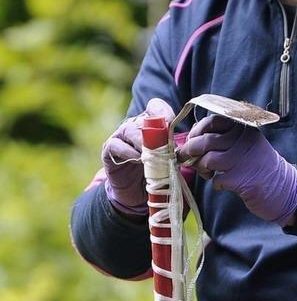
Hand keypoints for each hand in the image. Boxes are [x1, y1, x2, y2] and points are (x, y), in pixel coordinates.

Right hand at [102, 98, 174, 215]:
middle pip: (143, 119)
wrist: (135, 193)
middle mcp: (134, 126)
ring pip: (130, 130)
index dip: (163, 111)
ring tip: (150, 154)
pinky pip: (117, 145)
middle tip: (163, 145)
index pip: (155, 107)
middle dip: (155, 132)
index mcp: (149, 124)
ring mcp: (120, 136)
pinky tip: (138, 159)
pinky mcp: (108, 149)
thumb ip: (173, 150)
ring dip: (142, 142)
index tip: (170, 122)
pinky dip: (129, 152)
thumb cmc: (154, 173)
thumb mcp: (167, 160)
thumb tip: (184, 148)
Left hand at [179, 115, 296, 226]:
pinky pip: (216, 179)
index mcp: (244, 128)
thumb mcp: (246, 144)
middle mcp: (243, 140)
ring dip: (202, 168)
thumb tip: (193, 137)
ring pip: (207, 160)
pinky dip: (216, 183)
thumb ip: (224, 138)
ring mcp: (242, 159)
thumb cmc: (259, 166)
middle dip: (190, 151)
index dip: (197, 131)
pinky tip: (225, 184)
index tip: (192, 140)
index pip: (212, 121)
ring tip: (209, 173)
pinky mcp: (240, 178)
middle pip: (205, 141)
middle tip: (186, 158)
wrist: (283, 188)